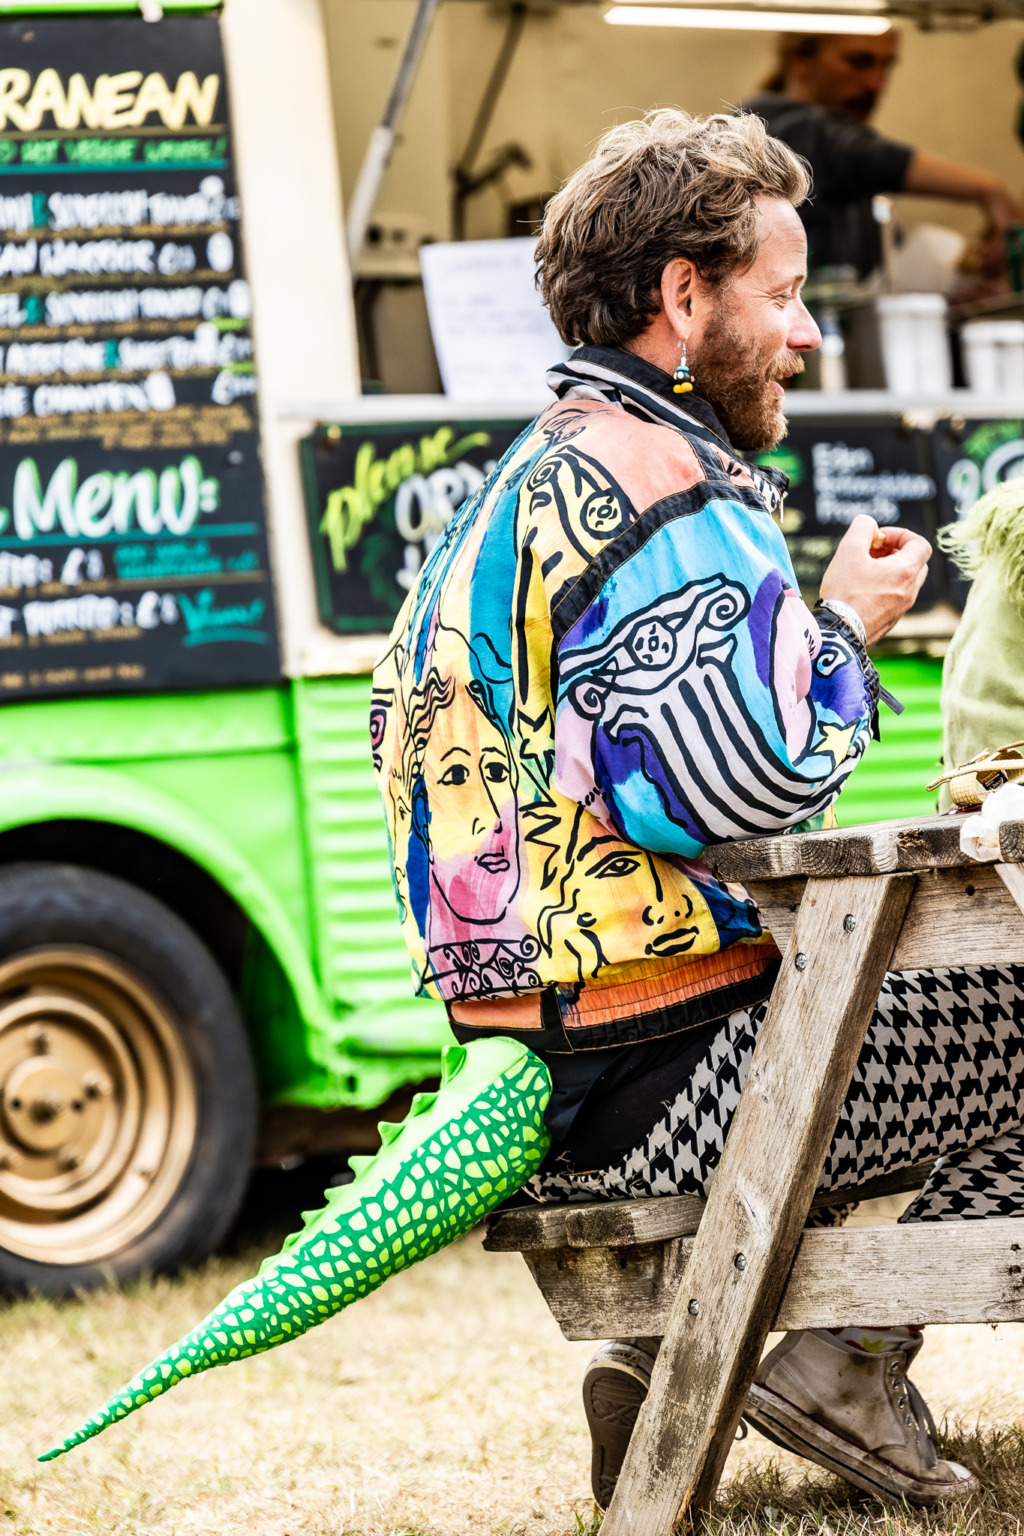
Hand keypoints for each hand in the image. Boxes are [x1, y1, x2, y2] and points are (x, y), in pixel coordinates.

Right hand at [819, 514, 931, 646]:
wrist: (840, 633)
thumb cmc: (846, 592)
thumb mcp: (849, 550)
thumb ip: (862, 528)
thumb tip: (869, 524)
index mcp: (906, 571)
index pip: (921, 543)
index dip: (901, 535)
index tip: (879, 538)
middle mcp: (910, 590)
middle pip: (916, 562)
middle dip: (895, 552)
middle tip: (872, 553)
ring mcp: (902, 608)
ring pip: (906, 581)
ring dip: (890, 570)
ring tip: (864, 571)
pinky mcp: (891, 621)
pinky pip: (895, 597)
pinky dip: (884, 587)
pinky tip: (860, 590)